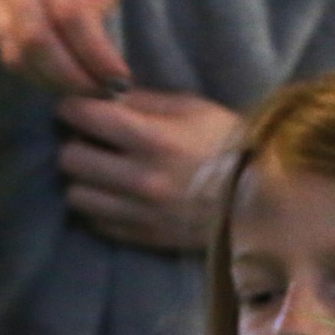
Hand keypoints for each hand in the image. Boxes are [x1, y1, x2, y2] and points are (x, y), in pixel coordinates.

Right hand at [0, 0, 132, 95]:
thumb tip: (95, 53)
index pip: (72, 12)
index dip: (96, 56)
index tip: (121, 80)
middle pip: (36, 38)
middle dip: (73, 78)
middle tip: (106, 92)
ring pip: (16, 50)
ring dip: (54, 82)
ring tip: (88, 89)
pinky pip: (7, 48)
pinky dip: (36, 73)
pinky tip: (63, 77)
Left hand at [56, 88, 240, 249]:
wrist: (264, 200)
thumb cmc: (231, 144)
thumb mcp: (192, 109)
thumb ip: (144, 102)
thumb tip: (103, 96)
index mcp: (154, 139)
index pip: (83, 117)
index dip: (75, 107)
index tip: (80, 107)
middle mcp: (140, 179)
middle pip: (70, 158)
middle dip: (77, 144)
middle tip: (93, 141)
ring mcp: (140, 213)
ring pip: (77, 195)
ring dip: (86, 180)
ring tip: (104, 172)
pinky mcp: (144, 237)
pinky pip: (97, 223)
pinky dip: (101, 208)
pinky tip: (119, 196)